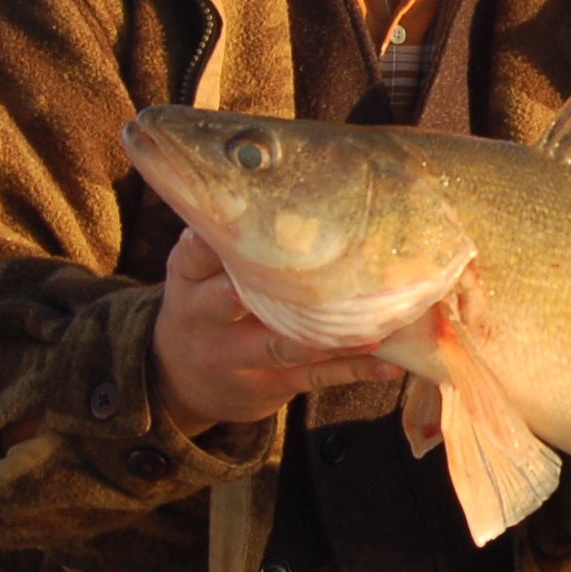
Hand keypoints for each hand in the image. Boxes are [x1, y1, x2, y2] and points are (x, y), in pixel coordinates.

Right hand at [151, 229, 399, 435]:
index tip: (261, 214)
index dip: (223, 238)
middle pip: (233, 299)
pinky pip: (312, 378)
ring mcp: (233, 355)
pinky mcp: (264, 385)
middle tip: (317, 274)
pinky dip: (353, 369)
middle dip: (270, 288)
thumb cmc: (208, 305)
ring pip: (281, 344)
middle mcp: (203, 315)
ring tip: (372, 328)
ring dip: (329, 337)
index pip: (197, 252)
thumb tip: (292, 186)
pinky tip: (389, 363)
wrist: (181, 379)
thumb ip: (231, 242)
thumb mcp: (200, 272)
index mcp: (188, 277)